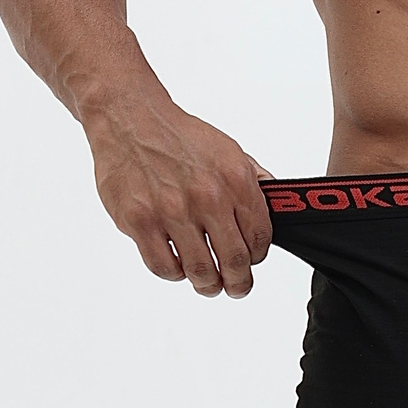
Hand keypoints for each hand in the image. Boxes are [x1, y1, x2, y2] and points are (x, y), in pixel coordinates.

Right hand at [84, 86, 271, 297]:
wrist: (130, 119)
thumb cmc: (178, 137)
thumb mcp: (229, 150)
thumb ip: (254, 181)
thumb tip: (277, 204)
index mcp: (234, 180)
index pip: (258, 237)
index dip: (257, 257)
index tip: (252, 262)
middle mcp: (206, 197)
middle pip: (234, 262)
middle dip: (239, 283)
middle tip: (237, 287)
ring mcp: (171, 211)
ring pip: (200, 271)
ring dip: (208, 284)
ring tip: (208, 283)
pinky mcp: (139, 222)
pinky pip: (163, 267)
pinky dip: (174, 274)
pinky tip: (178, 266)